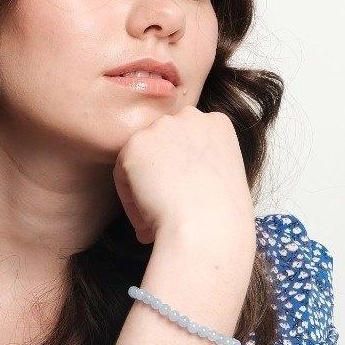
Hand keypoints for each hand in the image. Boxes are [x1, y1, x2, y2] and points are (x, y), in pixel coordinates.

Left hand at [113, 107, 253, 247]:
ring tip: (152, 223)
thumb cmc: (221, 214)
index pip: (186, 141)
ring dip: (143, 189)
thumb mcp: (222, 175)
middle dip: (159, 177)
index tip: (182, 199)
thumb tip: (171, 175)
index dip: (180, 173)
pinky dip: (130, 200)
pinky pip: (123, 174)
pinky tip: (145, 221)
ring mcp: (161, 127)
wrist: (208, 227)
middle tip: (163, 211)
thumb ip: (199, 161)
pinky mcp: (135, 145)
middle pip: (162, 146)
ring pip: (140, 160)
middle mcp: (189, 117)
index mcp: (216, 123)